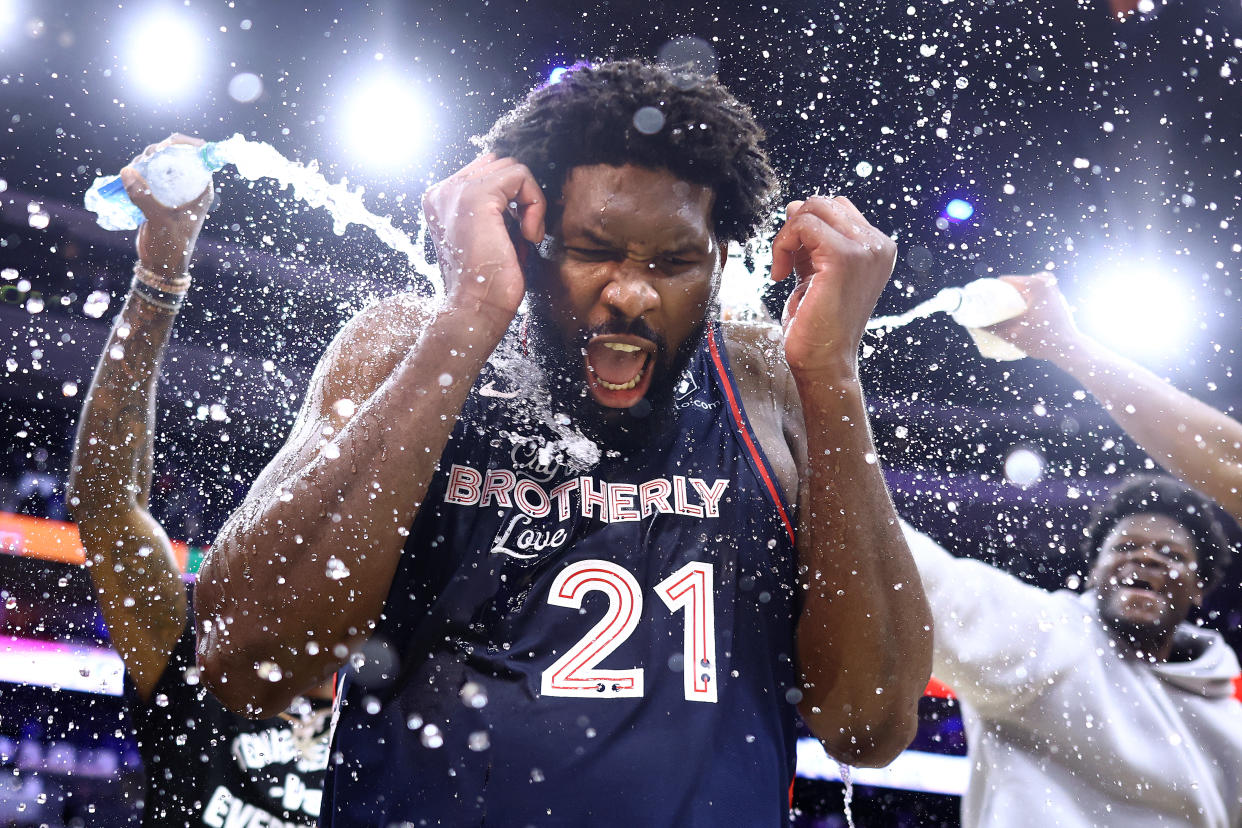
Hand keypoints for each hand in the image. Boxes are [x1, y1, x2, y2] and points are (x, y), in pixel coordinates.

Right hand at [121, 133, 213, 277]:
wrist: (161, 265)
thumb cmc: (171, 245)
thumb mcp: (160, 221)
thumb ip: (144, 197)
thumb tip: (127, 171)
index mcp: (200, 189)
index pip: (199, 156)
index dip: (184, 144)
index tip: (166, 144)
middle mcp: (188, 187)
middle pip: (174, 156)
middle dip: (158, 151)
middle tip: (144, 160)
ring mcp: (171, 191)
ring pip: (158, 164)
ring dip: (144, 162)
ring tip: (134, 171)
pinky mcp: (156, 196)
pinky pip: (147, 176)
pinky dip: (137, 172)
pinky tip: (128, 175)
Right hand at [422, 154, 545, 321]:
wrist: (475, 309)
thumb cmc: (488, 282)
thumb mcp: (491, 236)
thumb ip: (498, 210)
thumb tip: (524, 193)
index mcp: (441, 201)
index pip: (487, 171)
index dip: (513, 196)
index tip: (519, 230)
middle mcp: (443, 191)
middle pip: (499, 164)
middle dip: (522, 195)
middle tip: (525, 233)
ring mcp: (456, 191)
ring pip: (512, 167)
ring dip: (530, 201)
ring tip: (527, 235)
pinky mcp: (476, 196)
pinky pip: (520, 176)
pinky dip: (535, 203)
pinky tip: (529, 234)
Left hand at [771, 196, 895, 378]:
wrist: (825, 362)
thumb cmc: (818, 324)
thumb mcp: (816, 272)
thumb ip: (812, 242)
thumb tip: (796, 206)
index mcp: (877, 248)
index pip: (837, 208)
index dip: (806, 226)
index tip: (794, 259)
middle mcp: (878, 245)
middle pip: (824, 203)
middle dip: (794, 227)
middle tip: (784, 263)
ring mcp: (865, 249)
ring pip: (813, 208)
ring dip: (786, 236)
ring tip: (782, 268)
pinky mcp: (844, 256)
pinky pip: (803, 225)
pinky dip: (783, 244)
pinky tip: (780, 274)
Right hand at [986, 273, 1083, 362]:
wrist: (1068, 347)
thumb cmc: (1041, 340)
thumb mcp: (1012, 334)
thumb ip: (992, 327)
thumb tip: (973, 323)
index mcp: (1036, 285)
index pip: (1006, 281)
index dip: (992, 290)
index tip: (982, 300)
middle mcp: (1046, 281)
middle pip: (1015, 283)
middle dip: (1002, 294)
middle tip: (991, 309)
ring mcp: (1053, 287)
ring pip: (1025, 287)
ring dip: (1014, 296)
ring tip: (1002, 310)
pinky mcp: (1056, 295)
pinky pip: (1034, 291)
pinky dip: (1024, 298)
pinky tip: (1016, 309)